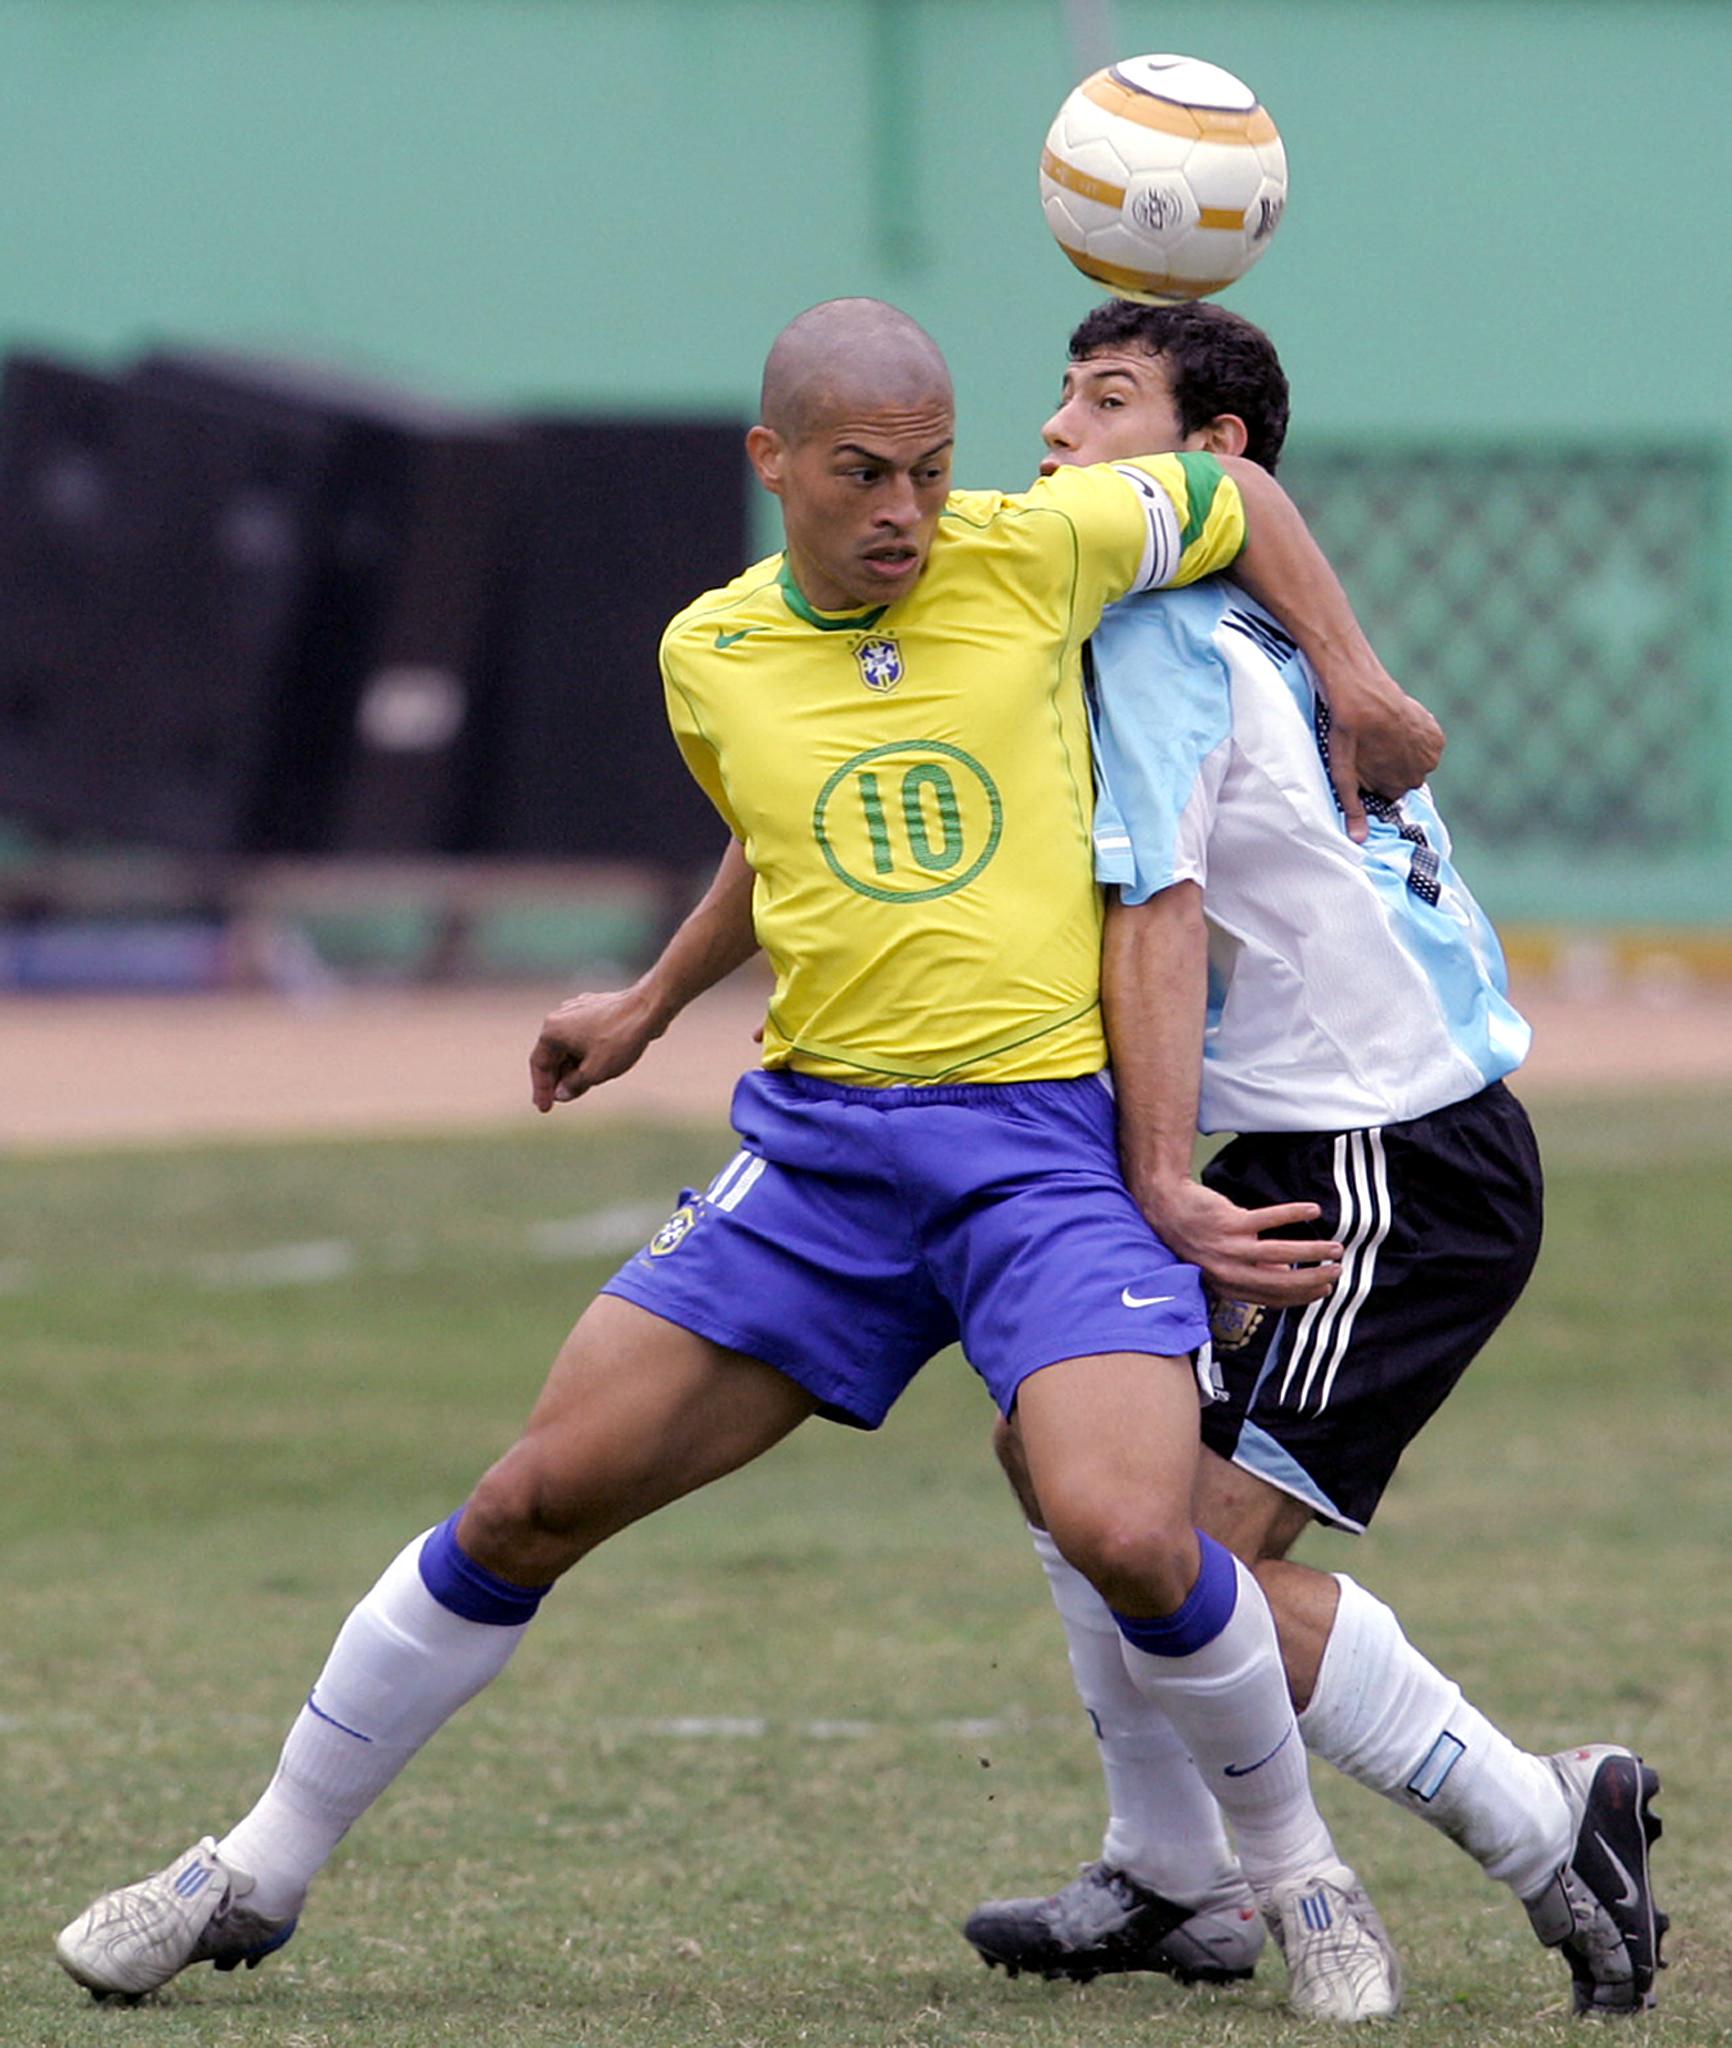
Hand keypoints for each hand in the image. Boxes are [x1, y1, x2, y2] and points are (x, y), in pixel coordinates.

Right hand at [529, 986, 661, 1111]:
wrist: (649, 1007)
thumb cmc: (620, 1039)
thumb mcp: (594, 1072)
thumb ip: (573, 1086)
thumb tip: (561, 1094)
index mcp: (552, 1030)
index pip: (539, 1064)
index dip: (541, 1089)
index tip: (545, 1108)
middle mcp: (560, 1016)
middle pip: (553, 1054)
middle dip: (558, 1078)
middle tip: (562, 1099)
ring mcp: (578, 1009)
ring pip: (569, 1044)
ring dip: (572, 1066)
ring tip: (582, 1086)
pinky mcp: (595, 1008)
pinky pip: (583, 1036)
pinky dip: (585, 1053)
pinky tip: (596, 1067)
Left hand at [1140, 1177, 1341, 1306]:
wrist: (1167, 1209)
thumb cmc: (1196, 1238)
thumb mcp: (1222, 1264)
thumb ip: (1254, 1271)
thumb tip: (1286, 1272)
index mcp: (1229, 1286)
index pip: (1273, 1298)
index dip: (1302, 1295)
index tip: (1324, 1289)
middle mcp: (1230, 1272)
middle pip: (1280, 1281)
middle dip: (1313, 1278)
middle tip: (1337, 1272)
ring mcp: (1230, 1247)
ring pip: (1280, 1253)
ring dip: (1311, 1251)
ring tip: (1334, 1247)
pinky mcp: (1230, 1222)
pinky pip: (1269, 1219)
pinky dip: (1293, 1214)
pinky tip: (1313, 1211)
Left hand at [1328, 681, 1444, 838]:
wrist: (1363, 694)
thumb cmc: (1348, 735)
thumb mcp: (1343, 774)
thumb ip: (1353, 808)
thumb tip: (1359, 840)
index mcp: (1395, 789)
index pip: (1389, 793)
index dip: (1377, 778)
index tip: (1367, 763)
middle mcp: (1418, 777)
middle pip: (1406, 779)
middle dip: (1393, 768)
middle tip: (1376, 747)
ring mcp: (1431, 757)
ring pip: (1418, 763)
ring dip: (1407, 754)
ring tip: (1387, 736)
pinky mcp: (1437, 738)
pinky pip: (1429, 746)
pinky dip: (1419, 740)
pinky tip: (1401, 728)